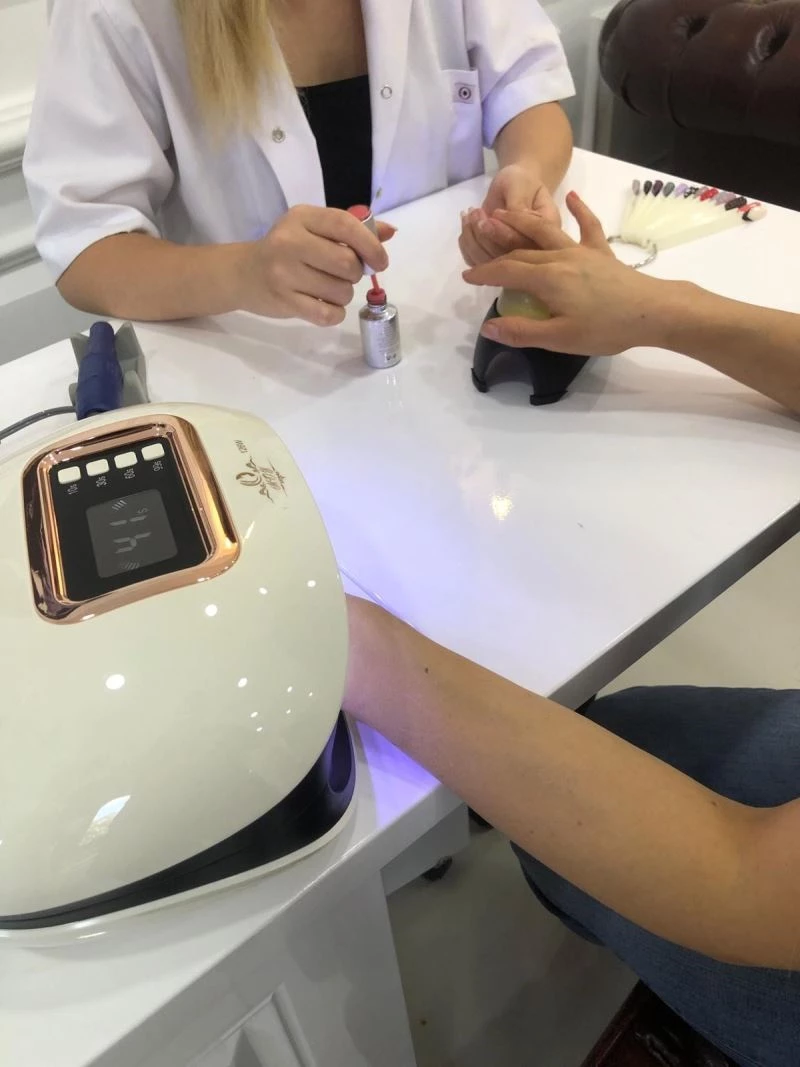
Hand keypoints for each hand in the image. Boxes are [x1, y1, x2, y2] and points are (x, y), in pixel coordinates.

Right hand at [236, 205, 394, 325]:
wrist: (244, 274)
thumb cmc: (287, 249)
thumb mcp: (314, 229)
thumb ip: (351, 230)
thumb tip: (389, 232)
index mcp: (302, 217)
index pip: (345, 225)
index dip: (370, 245)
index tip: (380, 262)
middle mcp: (290, 242)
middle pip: (346, 263)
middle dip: (355, 274)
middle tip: (346, 275)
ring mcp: (284, 273)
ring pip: (340, 291)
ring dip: (344, 295)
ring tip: (329, 289)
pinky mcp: (284, 301)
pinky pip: (327, 314)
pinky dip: (335, 313)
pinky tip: (326, 306)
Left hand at [459, 162, 560, 266]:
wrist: (514, 186)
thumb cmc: (521, 181)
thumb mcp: (520, 186)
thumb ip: (516, 205)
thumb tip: (503, 222)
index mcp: (548, 232)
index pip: (525, 241)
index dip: (503, 233)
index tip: (487, 218)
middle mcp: (534, 251)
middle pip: (506, 258)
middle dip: (484, 236)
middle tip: (474, 213)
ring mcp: (515, 259)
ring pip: (489, 262)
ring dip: (472, 239)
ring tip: (469, 215)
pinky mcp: (497, 259)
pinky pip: (478, 261)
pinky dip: (466, 245)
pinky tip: (465, 226)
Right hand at [463, 192, 671, 355]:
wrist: (652, 311)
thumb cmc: (605, 328)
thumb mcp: (560, 338)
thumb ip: (522, 331)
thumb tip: (488, 327)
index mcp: (547, 279)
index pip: (506, 272)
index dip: (484, 274)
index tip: (467, 278)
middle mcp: (559, 258)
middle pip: (521, 251)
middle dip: (495, 249)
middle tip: (476, 246)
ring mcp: (581, 251)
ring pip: (545, 231)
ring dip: (522, 221)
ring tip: (502, 212)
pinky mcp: (601, 252)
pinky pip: (588, 226)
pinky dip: (578, 210)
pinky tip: (570, 197)